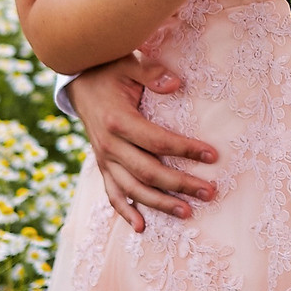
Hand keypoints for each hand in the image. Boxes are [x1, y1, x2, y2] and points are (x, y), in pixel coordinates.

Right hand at [64, 57, 217, 232]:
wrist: (78, 82)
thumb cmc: (109, 70)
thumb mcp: (128, 63)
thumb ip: (151, 73)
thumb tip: (176, 84)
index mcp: (119, 121)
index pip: (157, 141)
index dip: (185, 149)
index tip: (212, 156)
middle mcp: (109, 146)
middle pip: (149, 172)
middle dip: (180, 184)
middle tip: (210, 192)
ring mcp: (104, 159)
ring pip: (133, 189)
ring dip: (159, 204)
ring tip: (187, 212)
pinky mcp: (102, 166)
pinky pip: (112, 193)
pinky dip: (125, 211)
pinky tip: (141, 227)